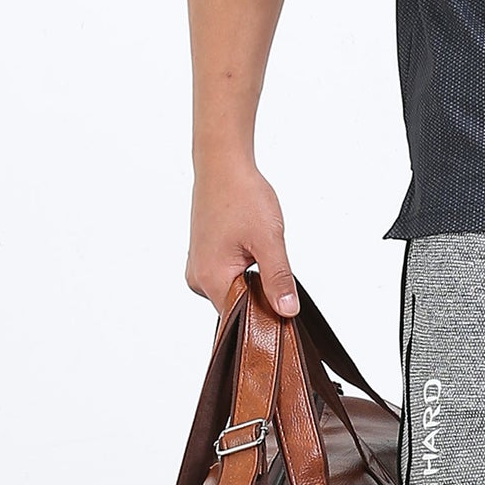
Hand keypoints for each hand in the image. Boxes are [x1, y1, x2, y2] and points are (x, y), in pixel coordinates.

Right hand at [186, 157, 298, 317]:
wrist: (223, 166)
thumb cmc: (241, 195)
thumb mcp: (268, 240)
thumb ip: (278, 279)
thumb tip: (287, 310)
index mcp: (210, 278)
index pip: (239, 318)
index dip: (265, 315)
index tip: (285, 305)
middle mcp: (198, 278)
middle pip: (236, 306)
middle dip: (261, 294)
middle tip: (274, 265)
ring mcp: (198, 267)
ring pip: (234, 290)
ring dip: (253, 279)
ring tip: (259, 250)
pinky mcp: (203, 257)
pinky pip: (227, 276)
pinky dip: (244, 269)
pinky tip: (250, 248)